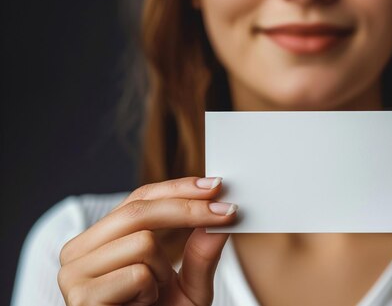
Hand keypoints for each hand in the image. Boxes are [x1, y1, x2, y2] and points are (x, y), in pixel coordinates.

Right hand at [58, 177, 237, 304]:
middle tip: (228, 214)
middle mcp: (80, 251)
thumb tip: (223, 216)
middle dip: (189, 210)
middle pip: (139, 210)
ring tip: (151, 295)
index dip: (179, 188)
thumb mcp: (190, 287)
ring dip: (163, 271)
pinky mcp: (82, 297)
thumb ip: (204, 254)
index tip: (217, 186)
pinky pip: (137, 273)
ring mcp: (74, 274)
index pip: (139, 199)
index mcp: (101, 240)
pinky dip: (151, 292)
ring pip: (142, 242)